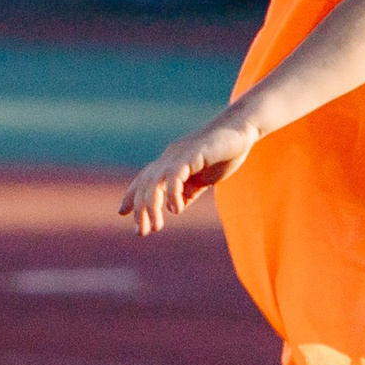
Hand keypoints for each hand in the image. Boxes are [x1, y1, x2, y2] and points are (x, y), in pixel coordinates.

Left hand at [119, 117, 255, 235]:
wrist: (241, 131)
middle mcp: (169, 158)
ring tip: (155, 227)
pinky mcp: (192, 154)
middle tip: (142, 232)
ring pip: (154, 182)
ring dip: (152, 206)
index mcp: (170, 162)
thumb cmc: (223, 154)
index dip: (132, 196)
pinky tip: (176, 209)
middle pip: (145, 184)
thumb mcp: (203, 179)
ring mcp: (178, 155)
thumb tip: (174, 209)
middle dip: (141, 210)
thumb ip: (188, 193)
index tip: (122, 214)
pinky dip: (172, 193)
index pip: (144, 179)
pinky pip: (175, 175)